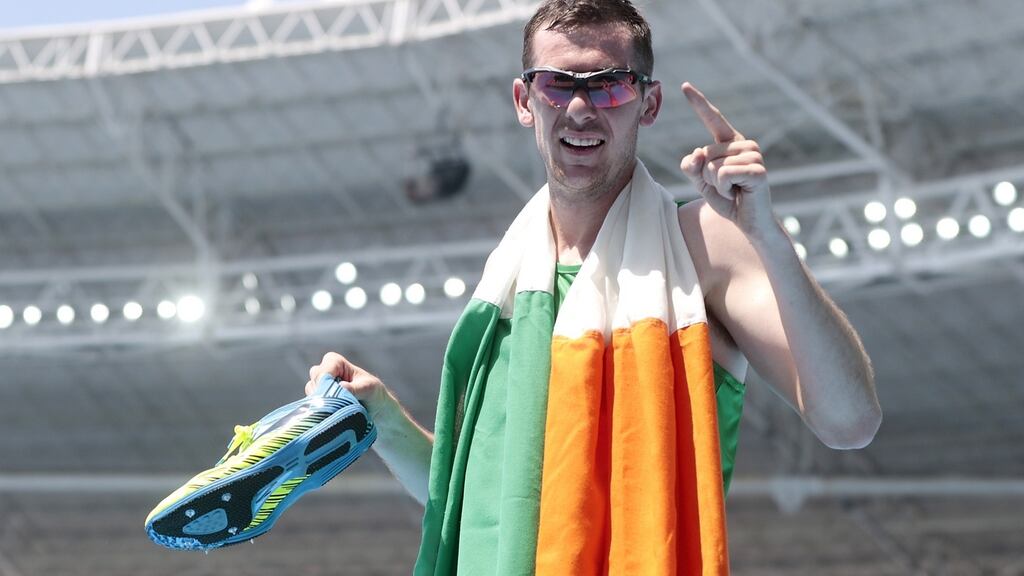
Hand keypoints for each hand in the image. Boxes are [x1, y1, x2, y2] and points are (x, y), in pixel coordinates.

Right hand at [307, 352, 388, 418]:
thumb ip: (355, 388)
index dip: (325, 382)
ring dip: (323, 403)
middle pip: (314, 380)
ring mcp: (319, 387)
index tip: (333, 394)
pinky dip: (320, 410)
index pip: (323, 370)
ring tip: (339, 409)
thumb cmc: (373, 393)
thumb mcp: (368, 389)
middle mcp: (324, 372)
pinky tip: (331, 415)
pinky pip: (312, 405)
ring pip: (312, 393)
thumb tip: (341, 387)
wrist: (375, 409)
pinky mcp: (318, 401)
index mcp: (336, 362)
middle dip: (323, 392)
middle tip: (335, 404)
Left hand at [679, 82, 773, 237]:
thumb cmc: (728, 199)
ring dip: (716, 185)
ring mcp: (754, 155)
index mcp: (731, 142)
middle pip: (704, 153)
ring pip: (712, 166)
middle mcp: (744, 144)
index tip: (684, 85)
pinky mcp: (757, 170)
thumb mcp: (701, 182)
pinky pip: (723, 175)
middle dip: (706, 177)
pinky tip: (739, 193)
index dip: (699, 102)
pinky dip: (724, 189)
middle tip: (726, 187)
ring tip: (734, 190)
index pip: (713, 118)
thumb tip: (696, 154)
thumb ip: (691, 166)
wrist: (750, 222)